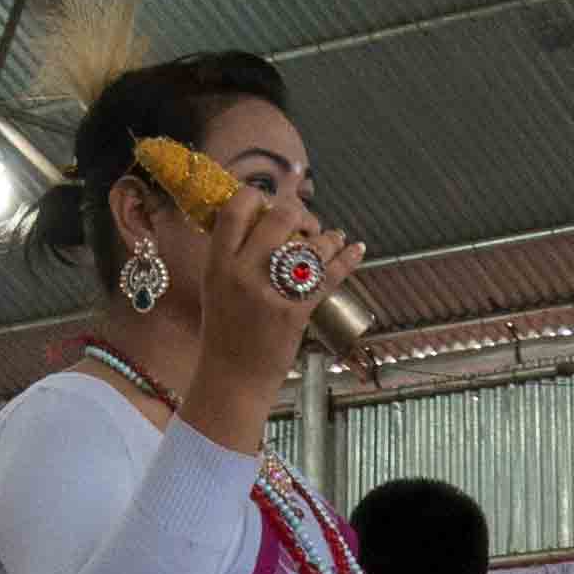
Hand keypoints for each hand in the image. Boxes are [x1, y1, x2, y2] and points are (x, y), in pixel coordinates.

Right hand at [174, 172, 359, 446]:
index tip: (272, 204)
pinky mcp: (295, 311)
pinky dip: (347, 258)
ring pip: (309, 245)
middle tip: (307, 225)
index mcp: (218, 262)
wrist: (233, 377)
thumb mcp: (216, 286)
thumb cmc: (225, 330)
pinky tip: (356, 248)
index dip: (258, 196)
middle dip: (300, 214)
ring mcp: (269, 292)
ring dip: (327, 237)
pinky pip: (328, 275)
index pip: (236, 208)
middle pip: (280, 218)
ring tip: (333, 239)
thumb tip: (262, 219)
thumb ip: (233, 253)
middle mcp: (242, 272)